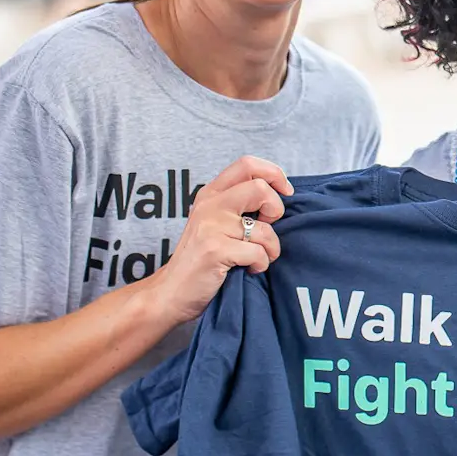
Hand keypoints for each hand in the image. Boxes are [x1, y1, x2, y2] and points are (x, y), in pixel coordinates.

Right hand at [148, 155, 291, 325]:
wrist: (171, 291)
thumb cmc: (201, 258)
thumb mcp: (215, 221)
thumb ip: (238, 204)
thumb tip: (278, 194)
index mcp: (211, 193)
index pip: (247, 164)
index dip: (274, 173)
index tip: (285, 192)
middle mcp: (210, 205)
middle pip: (260, 188)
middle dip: (276, 209)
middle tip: (268, 227)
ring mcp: (211, 227)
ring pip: (265, 229)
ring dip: (271, 248)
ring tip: (258, 257)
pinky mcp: (215, 250)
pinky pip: (258, 253)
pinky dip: (261, 265)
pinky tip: (249, 270)